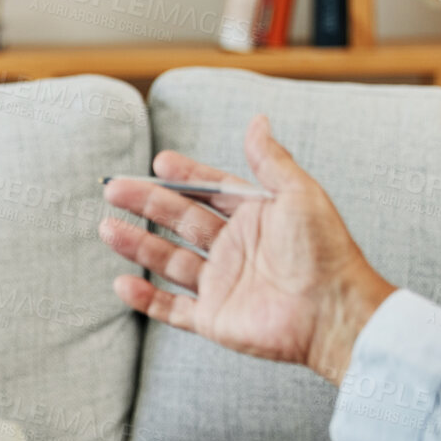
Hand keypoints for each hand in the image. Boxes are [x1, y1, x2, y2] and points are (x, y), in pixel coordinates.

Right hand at [101, 115, 394, 384]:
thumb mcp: (299, 194)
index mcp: (255, 218)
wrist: (333, 312)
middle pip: (181, 222)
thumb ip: (270, 160)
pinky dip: (146, 299)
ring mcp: (222, 285)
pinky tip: (123, 282)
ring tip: (108, 229)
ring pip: (169, 261)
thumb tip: (257, 120)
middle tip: (115, 189)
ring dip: (138, 245)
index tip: (160, 163)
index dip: (185, 177)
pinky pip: (173, 309)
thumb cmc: (324, 252)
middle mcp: (235, 250)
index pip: (211, 191)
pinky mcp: (214, 320)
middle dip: (147, 205)